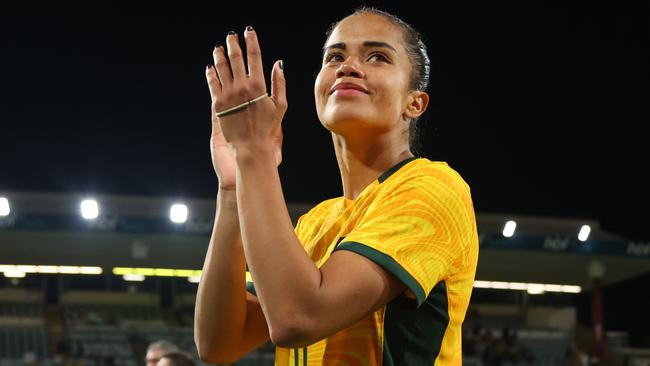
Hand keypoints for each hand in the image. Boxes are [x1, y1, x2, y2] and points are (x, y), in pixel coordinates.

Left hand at [205, 27, 285, 184]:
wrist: (251, 146)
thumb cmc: (267, 129)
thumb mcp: (280, 106)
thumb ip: (279, 83)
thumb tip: (278, 64)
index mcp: (259, 85)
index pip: (254, 56)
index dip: (252, 42)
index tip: (249, 32)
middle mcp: (242, 87)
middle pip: (236, 58)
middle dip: (233, 44)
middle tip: (231, 36)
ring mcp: (228, 95)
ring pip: (222, 68)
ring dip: (220, 55)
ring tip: (218, 48)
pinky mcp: (217, 104)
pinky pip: (213, 83)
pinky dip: (211, 73)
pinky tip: (210, 68)